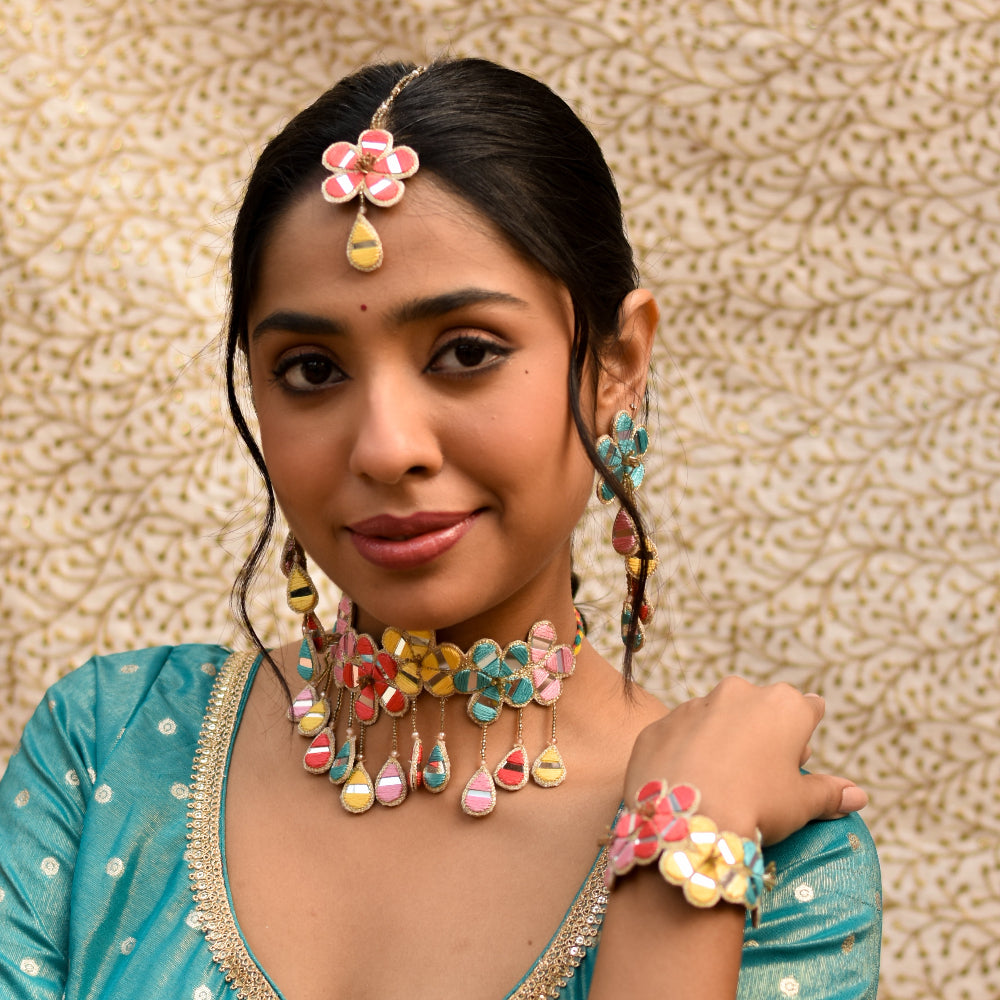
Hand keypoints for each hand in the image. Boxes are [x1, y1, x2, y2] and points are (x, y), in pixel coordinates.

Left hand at [624, 676, 866, 844]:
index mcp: (783, 706)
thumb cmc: (756, 806)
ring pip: (716, 718)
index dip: (804, 736)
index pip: (808, 709)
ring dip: (721, 741)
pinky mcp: (661, 724)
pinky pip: (679, 735)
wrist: (686, 818)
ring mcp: (695, 705)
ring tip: (720, 783)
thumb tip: (858, 795)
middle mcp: (738, 693)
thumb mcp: (800, 803)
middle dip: (762, 735)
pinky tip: (687, 782)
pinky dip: (685, 752)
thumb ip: (829, 793)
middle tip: (759, 777)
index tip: (796, 758)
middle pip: (760, 710)